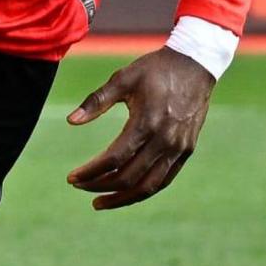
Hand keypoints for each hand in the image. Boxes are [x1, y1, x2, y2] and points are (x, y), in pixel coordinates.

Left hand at [63, 49, 214, 211]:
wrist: (195, 63)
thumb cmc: (155, 69)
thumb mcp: (123, 78)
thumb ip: (96, 101)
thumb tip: (70, 121)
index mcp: (146, 122)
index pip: (113, 159)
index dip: (91, 172)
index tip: (72, 178)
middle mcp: (164, 140)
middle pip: (129, 177)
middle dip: (100, 186)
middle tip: (80, 187)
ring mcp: (178, 148)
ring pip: (148, 186)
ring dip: (122, 198)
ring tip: (100, 202)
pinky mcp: (186, 150)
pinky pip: (164, 179)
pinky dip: (144, 190)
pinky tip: (126, 192)